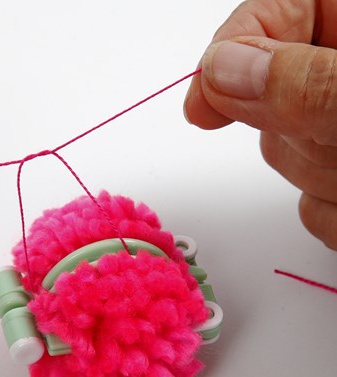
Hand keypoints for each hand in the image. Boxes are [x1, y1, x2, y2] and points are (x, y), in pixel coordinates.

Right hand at [184, 0, 336, 248]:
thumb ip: (301, 85)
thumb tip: (219, 73)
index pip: (267, 14)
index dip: (228, 56)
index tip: (201, 108)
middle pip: (268, 95)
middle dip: (290, 130)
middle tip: (336, 139)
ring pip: (285, 153)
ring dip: (317, 175)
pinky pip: (309, 199)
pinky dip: (331, 209)